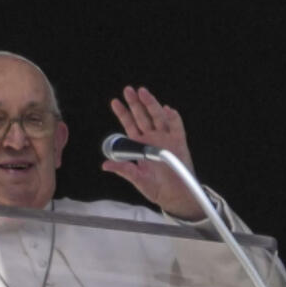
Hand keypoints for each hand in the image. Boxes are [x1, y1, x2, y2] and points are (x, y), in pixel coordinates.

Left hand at [102, 86, 204, 219]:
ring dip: (151, 105)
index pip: (129, 125)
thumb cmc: (155, 187)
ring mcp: (166, 138)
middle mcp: (152, 138)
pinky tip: (167, 110)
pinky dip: (173, 118)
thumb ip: (123, 170)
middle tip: (129, 90)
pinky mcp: (179, 142)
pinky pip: (177, 127)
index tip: (115, 102)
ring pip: (158, 117)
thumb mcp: (137, 179)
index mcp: (139, 145)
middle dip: (136, 103)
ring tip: (144, 94)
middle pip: (143, 116)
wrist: (175, 196)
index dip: (123, 113)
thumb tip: (105, 165)